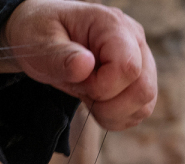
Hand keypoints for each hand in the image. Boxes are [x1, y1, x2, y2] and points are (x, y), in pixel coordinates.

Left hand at [0, 0, 157, 131]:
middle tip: (81, 91)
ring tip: (87, 96)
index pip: (127, 68)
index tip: (77, 81)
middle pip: (143, 89)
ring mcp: (140, 59)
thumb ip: (60, 55)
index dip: (101, 87)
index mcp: (112, 25)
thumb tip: (85, 66)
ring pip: (145, 102)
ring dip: (113, 113)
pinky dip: (116, 117)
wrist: (44, 35)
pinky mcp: (137, 78)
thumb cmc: (41, 34)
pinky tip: (96, 103)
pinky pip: (139, 110)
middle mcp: (134, 40)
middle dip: (108, 105)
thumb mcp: (39, 42)